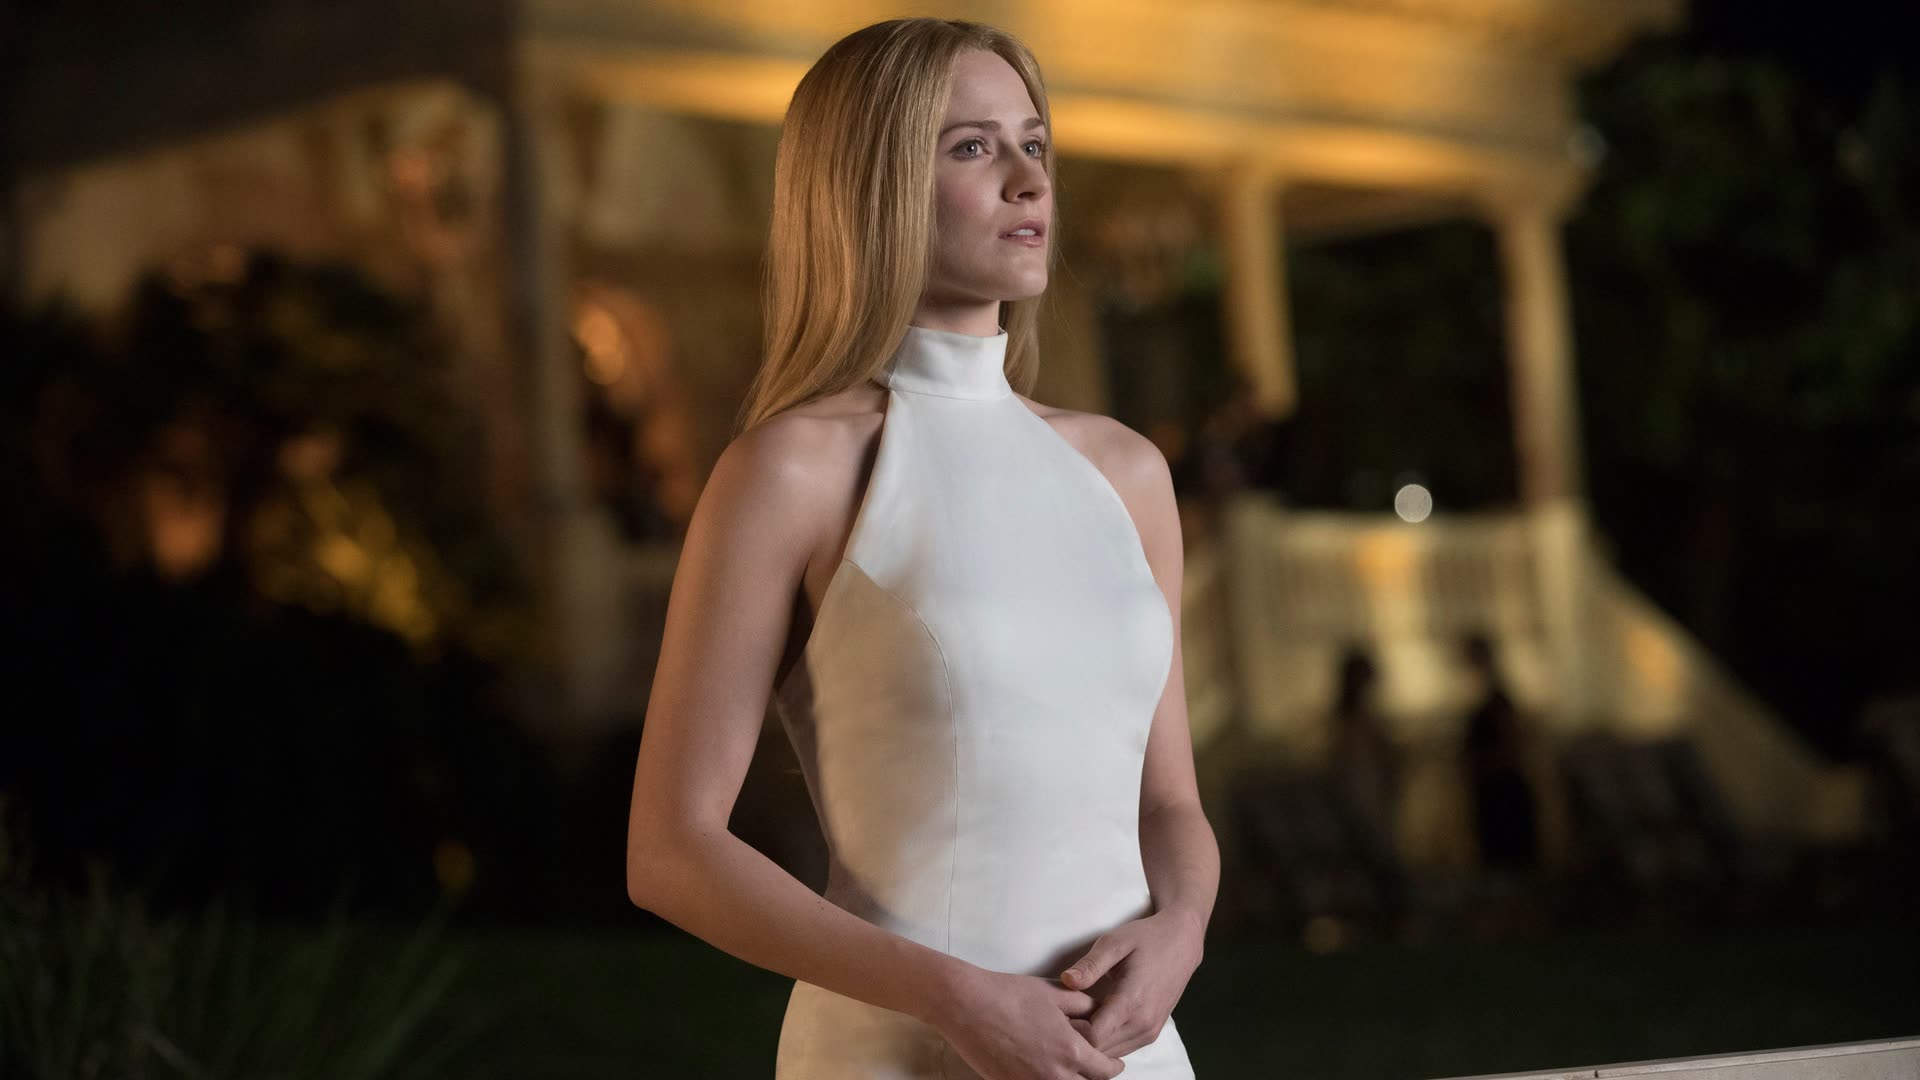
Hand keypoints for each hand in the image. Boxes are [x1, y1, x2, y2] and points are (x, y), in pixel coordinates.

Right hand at [927, 964, 1126, 1079]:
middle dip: (1093, 1076)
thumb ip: (1083, 1006)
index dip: (1114, 1066)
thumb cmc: (1010, 995)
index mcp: (1071, 1052)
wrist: (967, 1006)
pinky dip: (1043, 1079)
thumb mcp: (1055, 994)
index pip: (1105, 1071)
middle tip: (1093, 1065)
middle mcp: (1055, 1076)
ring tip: (1066, 1065)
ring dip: (1069, 1078)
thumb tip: (1097, 1013)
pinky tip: (1040, 1067)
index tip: (1115, 1063)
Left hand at [1058, 910, 1203, 1058]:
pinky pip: (1122, 1049)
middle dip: (1078, 1038)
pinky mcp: (1151, 1034)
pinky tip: (1095, 1020)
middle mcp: (1143, 1024)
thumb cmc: (1146, 939)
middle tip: (1063, 1015)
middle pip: (1100, 1051)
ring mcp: (1149, 1032)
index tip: (1059, 1012)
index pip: (1093, 1037)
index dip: (1071, 1030)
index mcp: (1132, 1001)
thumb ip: (1090, 965)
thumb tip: (1066, 980)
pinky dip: (1106, 1042)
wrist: (1182, 943)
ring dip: (1091, 1042)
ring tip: (1078, 1017)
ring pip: (1110, 1055)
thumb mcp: (1115, 942)